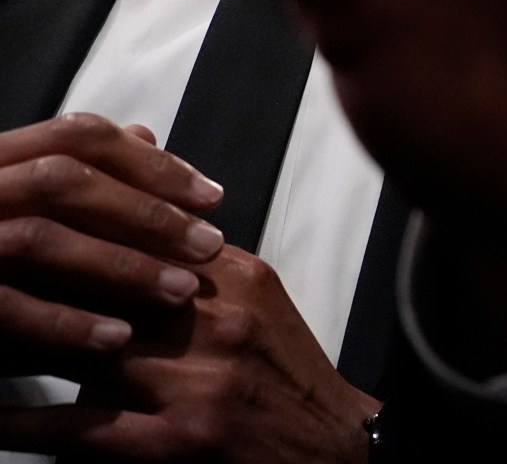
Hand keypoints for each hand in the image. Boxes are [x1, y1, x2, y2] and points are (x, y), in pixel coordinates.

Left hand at [0, 246, 375, 462]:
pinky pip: (80, 428)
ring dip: (11, 344)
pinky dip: (21, 423)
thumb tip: (135, 206)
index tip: (14, 227)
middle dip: (30, 279)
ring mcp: (199, 380)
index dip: (65, 231)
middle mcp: (217, 319)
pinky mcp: (182, 440)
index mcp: (234, 277)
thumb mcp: (253, 301)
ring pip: (81, 349)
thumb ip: (195, 260)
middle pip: (101, 285)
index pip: (134, 236)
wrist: (335, 449)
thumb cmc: (283, 379)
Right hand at [1, 118, 223, 376]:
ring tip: (182, 291)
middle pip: (63, 179)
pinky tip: (119, 338)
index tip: (209, 195)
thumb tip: (148, 135)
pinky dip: (65, 323)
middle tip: (209, 245)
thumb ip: (77, 177)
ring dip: (118, 265)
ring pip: (37, 238)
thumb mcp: (24, 213)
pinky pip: (4, 307)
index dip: (148, 161)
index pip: (74, 135)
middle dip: (145, 210)